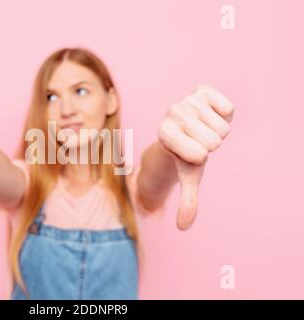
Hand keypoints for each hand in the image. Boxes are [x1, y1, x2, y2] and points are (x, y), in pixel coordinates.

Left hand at [157, 85, 234, 229]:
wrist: (186, 128)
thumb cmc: (185, 155)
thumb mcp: (187, 177)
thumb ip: (187, 202)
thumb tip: (183, 228)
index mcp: (163, 134)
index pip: (199, 154)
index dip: (200, 157)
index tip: (190, 153)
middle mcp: (171, 113)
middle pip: (215, 140)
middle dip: (211, 145)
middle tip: (198, 141)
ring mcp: (186, 100)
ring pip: (223, 126)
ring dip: (217, 130)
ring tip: (202, 128)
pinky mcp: (201, 91)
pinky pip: (227, 107)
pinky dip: (225, 114)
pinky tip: (210, 115)